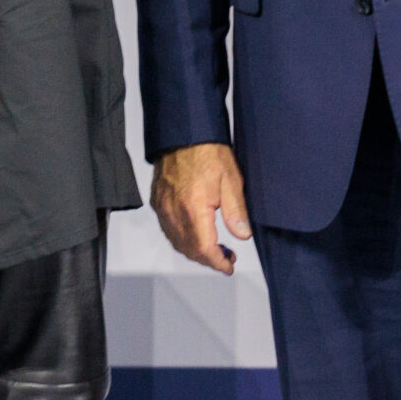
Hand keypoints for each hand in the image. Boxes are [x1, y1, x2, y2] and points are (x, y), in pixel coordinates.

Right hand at [151, 142, 251, 274]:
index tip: (228, 266)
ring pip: (176, 241)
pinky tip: (195, 233)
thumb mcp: (232, 180)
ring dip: (194, 251)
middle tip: (226, 257)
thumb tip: (242, 235)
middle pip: (188, 249)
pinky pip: (167, 229)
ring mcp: (163, 206)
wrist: (183, 133)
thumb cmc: (207, 152)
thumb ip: (236, 211)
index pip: (203, 248)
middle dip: (208, 259)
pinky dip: (181, 238)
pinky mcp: (157, 201)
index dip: (217, 262)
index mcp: (193, 207)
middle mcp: (173, 210)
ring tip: (214, 247)